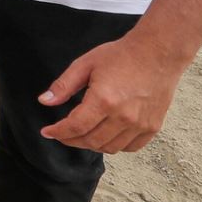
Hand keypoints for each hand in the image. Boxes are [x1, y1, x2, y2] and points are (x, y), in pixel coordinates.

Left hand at [38, 33, 186, 152]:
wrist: (157, 53)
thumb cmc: (120, 56)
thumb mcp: (85, 64)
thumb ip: (63, 85)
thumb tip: (44, 101)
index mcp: (104, 100)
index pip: (76, 127)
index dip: (58, 132)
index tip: (47, 132)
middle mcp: (123, 117)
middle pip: (91, 141)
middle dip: (71, 140)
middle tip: (62, 134)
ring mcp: (140, 124)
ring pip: (110, 148)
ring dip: (92, 145)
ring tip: (81, 135)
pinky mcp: (153, 127)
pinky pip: (130, 147)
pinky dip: (115, 146)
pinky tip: (105, 136)